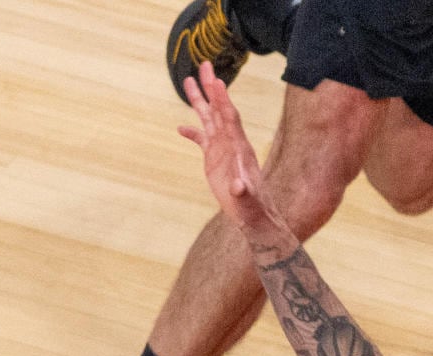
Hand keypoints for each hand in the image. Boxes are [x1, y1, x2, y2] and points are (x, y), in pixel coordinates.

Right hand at [177, 62, 282, 236]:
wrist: (252, 214)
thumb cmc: (251, 207)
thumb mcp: (246, 199)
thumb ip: (242, 191)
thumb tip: (239, 187)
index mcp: (238, 147)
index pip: (230, 118)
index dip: (224, 100)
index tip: (217, 81)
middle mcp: (231, 142)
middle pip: (219, 108)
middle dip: (211, 87)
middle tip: (204, 64)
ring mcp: (222, 148)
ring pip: (209, 118)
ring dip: (200, 100)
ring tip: (187, 80)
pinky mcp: (214, 159)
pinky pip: (202, 139)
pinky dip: (192, 132)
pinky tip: (179, 127)